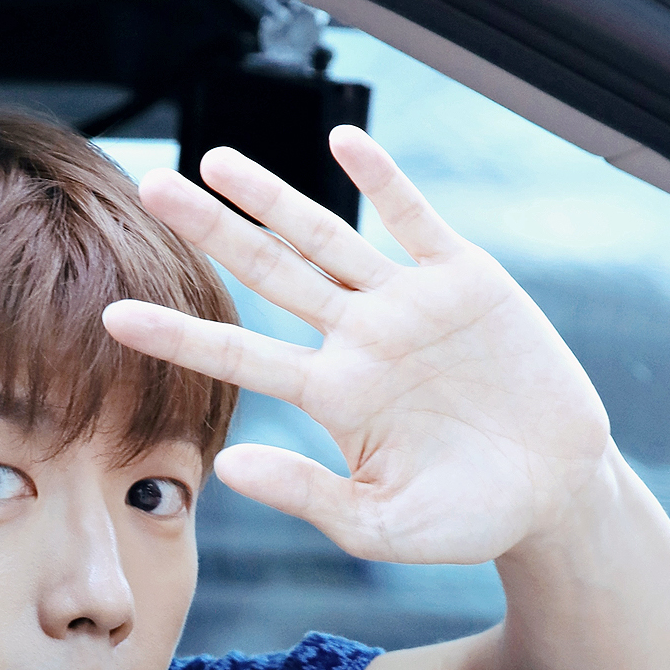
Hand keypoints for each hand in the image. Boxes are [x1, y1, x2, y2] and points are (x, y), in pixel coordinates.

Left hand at [102, 127, 610, 566]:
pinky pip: (416, 220)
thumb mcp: (381, 525)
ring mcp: (408, 304)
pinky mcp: (465, 278)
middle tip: (149, 188)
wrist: (555, 489)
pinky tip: (343, 144)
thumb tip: (227, 467)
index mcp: (333, 397)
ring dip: (273, 197)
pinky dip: (383, 181)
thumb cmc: (466, 518)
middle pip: (269, 274)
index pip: (241, 357)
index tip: (113, 316)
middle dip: (212, 232)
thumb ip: (307, 496)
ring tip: (215, 159)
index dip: (179, 335)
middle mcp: (358, 339)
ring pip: (327, 237)